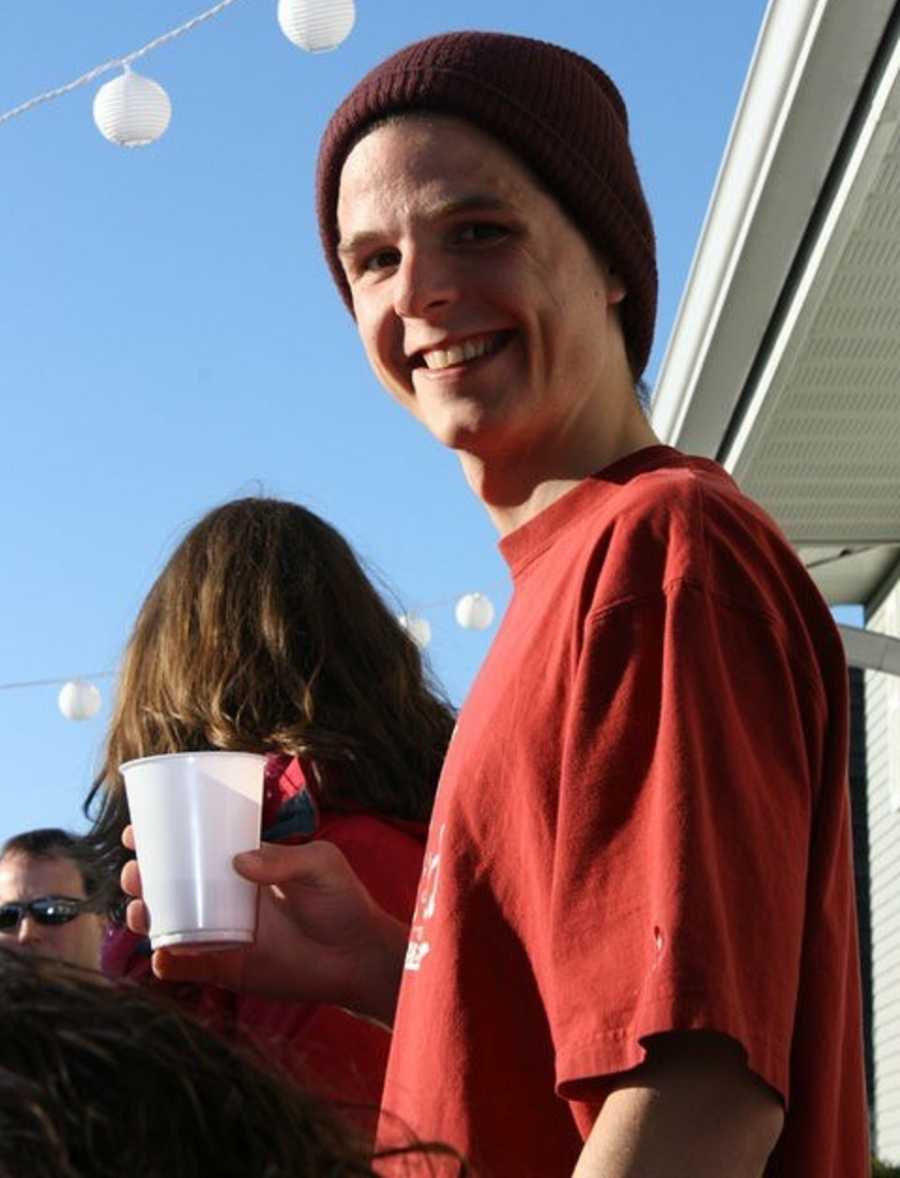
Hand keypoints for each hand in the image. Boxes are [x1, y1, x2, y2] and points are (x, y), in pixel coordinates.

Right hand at [120, 827, 406, 1024]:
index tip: (137, 831)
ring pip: (169, 923)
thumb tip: (240, 861)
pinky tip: (161, 956)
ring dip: (145, 917)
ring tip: (140, 911)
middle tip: (135, 873)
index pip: (194, 847)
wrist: (358, 956)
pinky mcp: (228, 968)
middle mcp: (224, 897)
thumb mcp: (320, 865)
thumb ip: (284, 859)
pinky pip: (188, 966)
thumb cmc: (342, 902)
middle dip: (142, 877)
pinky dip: (168, 963)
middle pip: (170, 884)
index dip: (162, 839)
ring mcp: (222, 933)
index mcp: (242, 865)